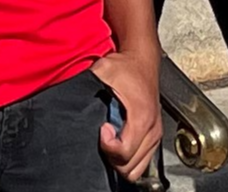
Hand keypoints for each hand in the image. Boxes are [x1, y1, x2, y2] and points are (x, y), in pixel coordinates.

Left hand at [92, 46, 162, 182]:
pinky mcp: (155, 135)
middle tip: (105, 137)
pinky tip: (119, 141)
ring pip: (137, 168)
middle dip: (113, 156)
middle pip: (130, 167)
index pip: (124, 152)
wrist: (143, 59)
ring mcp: (155, 134)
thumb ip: (88, 85)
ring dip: (121, 160)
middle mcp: (152, 129)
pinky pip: (142, 160)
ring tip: (111, 140)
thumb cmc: (127, 66)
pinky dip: (129, 158)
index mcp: (142, 117)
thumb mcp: (104, 70)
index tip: (102, 129)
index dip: (107, 146)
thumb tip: (72, 98)